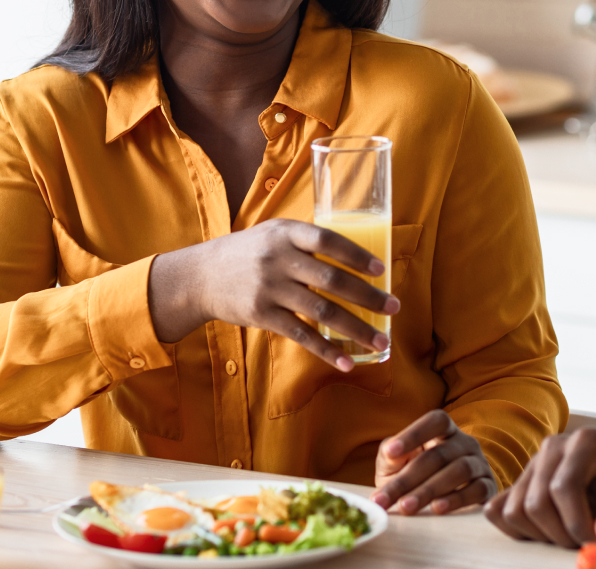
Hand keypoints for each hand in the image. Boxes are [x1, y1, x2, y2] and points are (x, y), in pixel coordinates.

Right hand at [149, 218, 398, 371]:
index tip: (381, 271)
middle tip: (394, 308)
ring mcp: (269, 288)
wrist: (201, 276)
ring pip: (321, 311)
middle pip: (331, 279)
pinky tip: (347, 362)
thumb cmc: (248, 253)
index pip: (327, 240)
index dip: (356, 255)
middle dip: (367, 296)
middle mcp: (277, 259)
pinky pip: (301, 335)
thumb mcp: (273, 234)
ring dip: (355, 328)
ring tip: (380, 341)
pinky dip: (326, 350)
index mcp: (284, 233)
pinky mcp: (261, 315)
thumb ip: (307, 241)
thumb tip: (357, 255)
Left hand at [372, 410, 495, 514]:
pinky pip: (477, 490)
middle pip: (439, 455)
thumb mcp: (397, 465)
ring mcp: (480, 464)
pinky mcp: (488, 487)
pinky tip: (436, 508)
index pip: (435, 421)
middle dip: (409, 478)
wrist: (444, 500)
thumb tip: (390, 453)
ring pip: (459, 471)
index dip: (413, 434)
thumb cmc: (415, 477)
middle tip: (385, 498)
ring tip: (406, 506)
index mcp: (445, 430)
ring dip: (429, 490)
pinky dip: (456, 500)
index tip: (390, 452)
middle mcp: (465, 443)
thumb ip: (390, 456)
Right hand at [484, 430, 595, 547]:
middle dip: (559, 534)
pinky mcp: (520, 481)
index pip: (563, 488)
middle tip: (583, 542)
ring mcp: (533, 463)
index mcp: (586, 441)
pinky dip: (517, 530)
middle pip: (535, 503)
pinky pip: (498, 511)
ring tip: (568, 535)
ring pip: (514, 510)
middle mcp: (553, 446)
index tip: (594, 541)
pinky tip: (546, 531)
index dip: (576, 523)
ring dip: (539, 535)